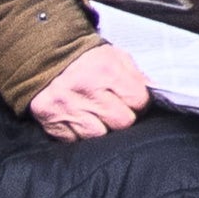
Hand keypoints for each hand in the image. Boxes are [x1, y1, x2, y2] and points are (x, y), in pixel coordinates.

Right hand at [29, 45, 153, 141]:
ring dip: (101, 128)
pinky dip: (79, 134)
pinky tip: (80, 120)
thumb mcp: (115, 57)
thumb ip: (137, 76)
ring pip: (99, 135)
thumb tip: (154, 95)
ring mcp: (67, 107)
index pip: (139, 101)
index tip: (133, 101)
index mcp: (107, 70)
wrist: (44, 57)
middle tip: (114, 110)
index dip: (139, 104)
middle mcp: (86, 89)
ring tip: (97, 116)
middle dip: (122, 118)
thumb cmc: (87, 59)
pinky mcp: (50, 121)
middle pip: (122, 122)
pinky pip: (75, 140)